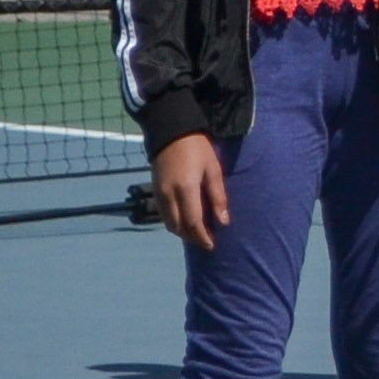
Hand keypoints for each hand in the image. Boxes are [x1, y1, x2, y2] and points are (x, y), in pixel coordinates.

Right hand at [152, 133, 228, 249]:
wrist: (172, 133)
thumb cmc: (198, 149)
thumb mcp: (214, 170)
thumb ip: (218, 197)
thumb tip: (224, 222)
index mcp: (185, 189)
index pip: (193, 222)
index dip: (202, 237)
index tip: (212, 245)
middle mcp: (168, 194)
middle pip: (178, 227)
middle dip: (192, 238)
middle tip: (206, 242)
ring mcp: (158, 193)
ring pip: (168, 223)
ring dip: (182, 232)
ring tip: (198, 233)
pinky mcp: (154, 190)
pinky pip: (163, 214)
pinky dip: (174, 222)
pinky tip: (185, 221)